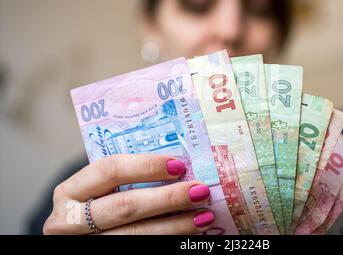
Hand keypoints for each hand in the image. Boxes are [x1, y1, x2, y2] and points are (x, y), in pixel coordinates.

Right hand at [43, 154, 214, 233]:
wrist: (87, 237)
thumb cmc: (99, 205)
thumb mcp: (102, 190)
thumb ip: (129, 179)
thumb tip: (180, 168)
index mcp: (70, 192)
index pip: (110, 170)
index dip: (147, 166)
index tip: (179, 165)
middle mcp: (70, 222)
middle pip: (125, 206)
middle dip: (168, 198)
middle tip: (200, 191)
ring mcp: (88, 245)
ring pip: (137, 236)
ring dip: (176, 225)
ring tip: (204, 217)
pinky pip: (142, 251)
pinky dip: (171, 242)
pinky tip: (191, 236)